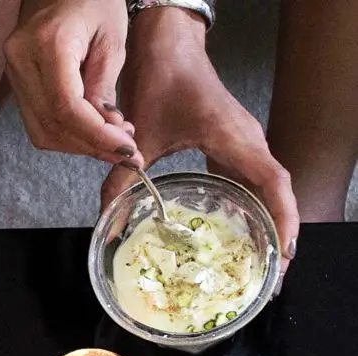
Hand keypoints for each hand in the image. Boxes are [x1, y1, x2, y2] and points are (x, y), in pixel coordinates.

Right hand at [4, 0, 141, 164]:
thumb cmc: (95, 3)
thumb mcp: (113, 40)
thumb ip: (105, 88)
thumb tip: (108, 134)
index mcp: (48, 43)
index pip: (66, 106)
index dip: (96, 135)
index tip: (126, 150)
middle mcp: (22, 60)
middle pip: (53, 124)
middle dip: (91, 145)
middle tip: (124, 152)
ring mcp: (14, 74)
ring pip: (43, 132)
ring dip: (79, 146)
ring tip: (110, 143)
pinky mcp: (16, 85)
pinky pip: (38, 125)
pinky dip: (66, 137)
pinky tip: (90, 134)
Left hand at [102, 9, 298, 277]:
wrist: (168, 45)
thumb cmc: (162, 80)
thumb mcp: (138, 136)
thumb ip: (118, 180)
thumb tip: (103, 223)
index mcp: (235, 138)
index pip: (273, 183)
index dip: (282, 218)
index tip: (284, 252)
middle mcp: (248, 142)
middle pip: (276, 194)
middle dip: (278, 235)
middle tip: (270, 279)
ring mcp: (242, 144)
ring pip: (265, 189)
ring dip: (266, 224)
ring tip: (260, 266)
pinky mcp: (231, 146)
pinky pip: (248, 181)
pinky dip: (247, 209)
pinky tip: (234, 235)